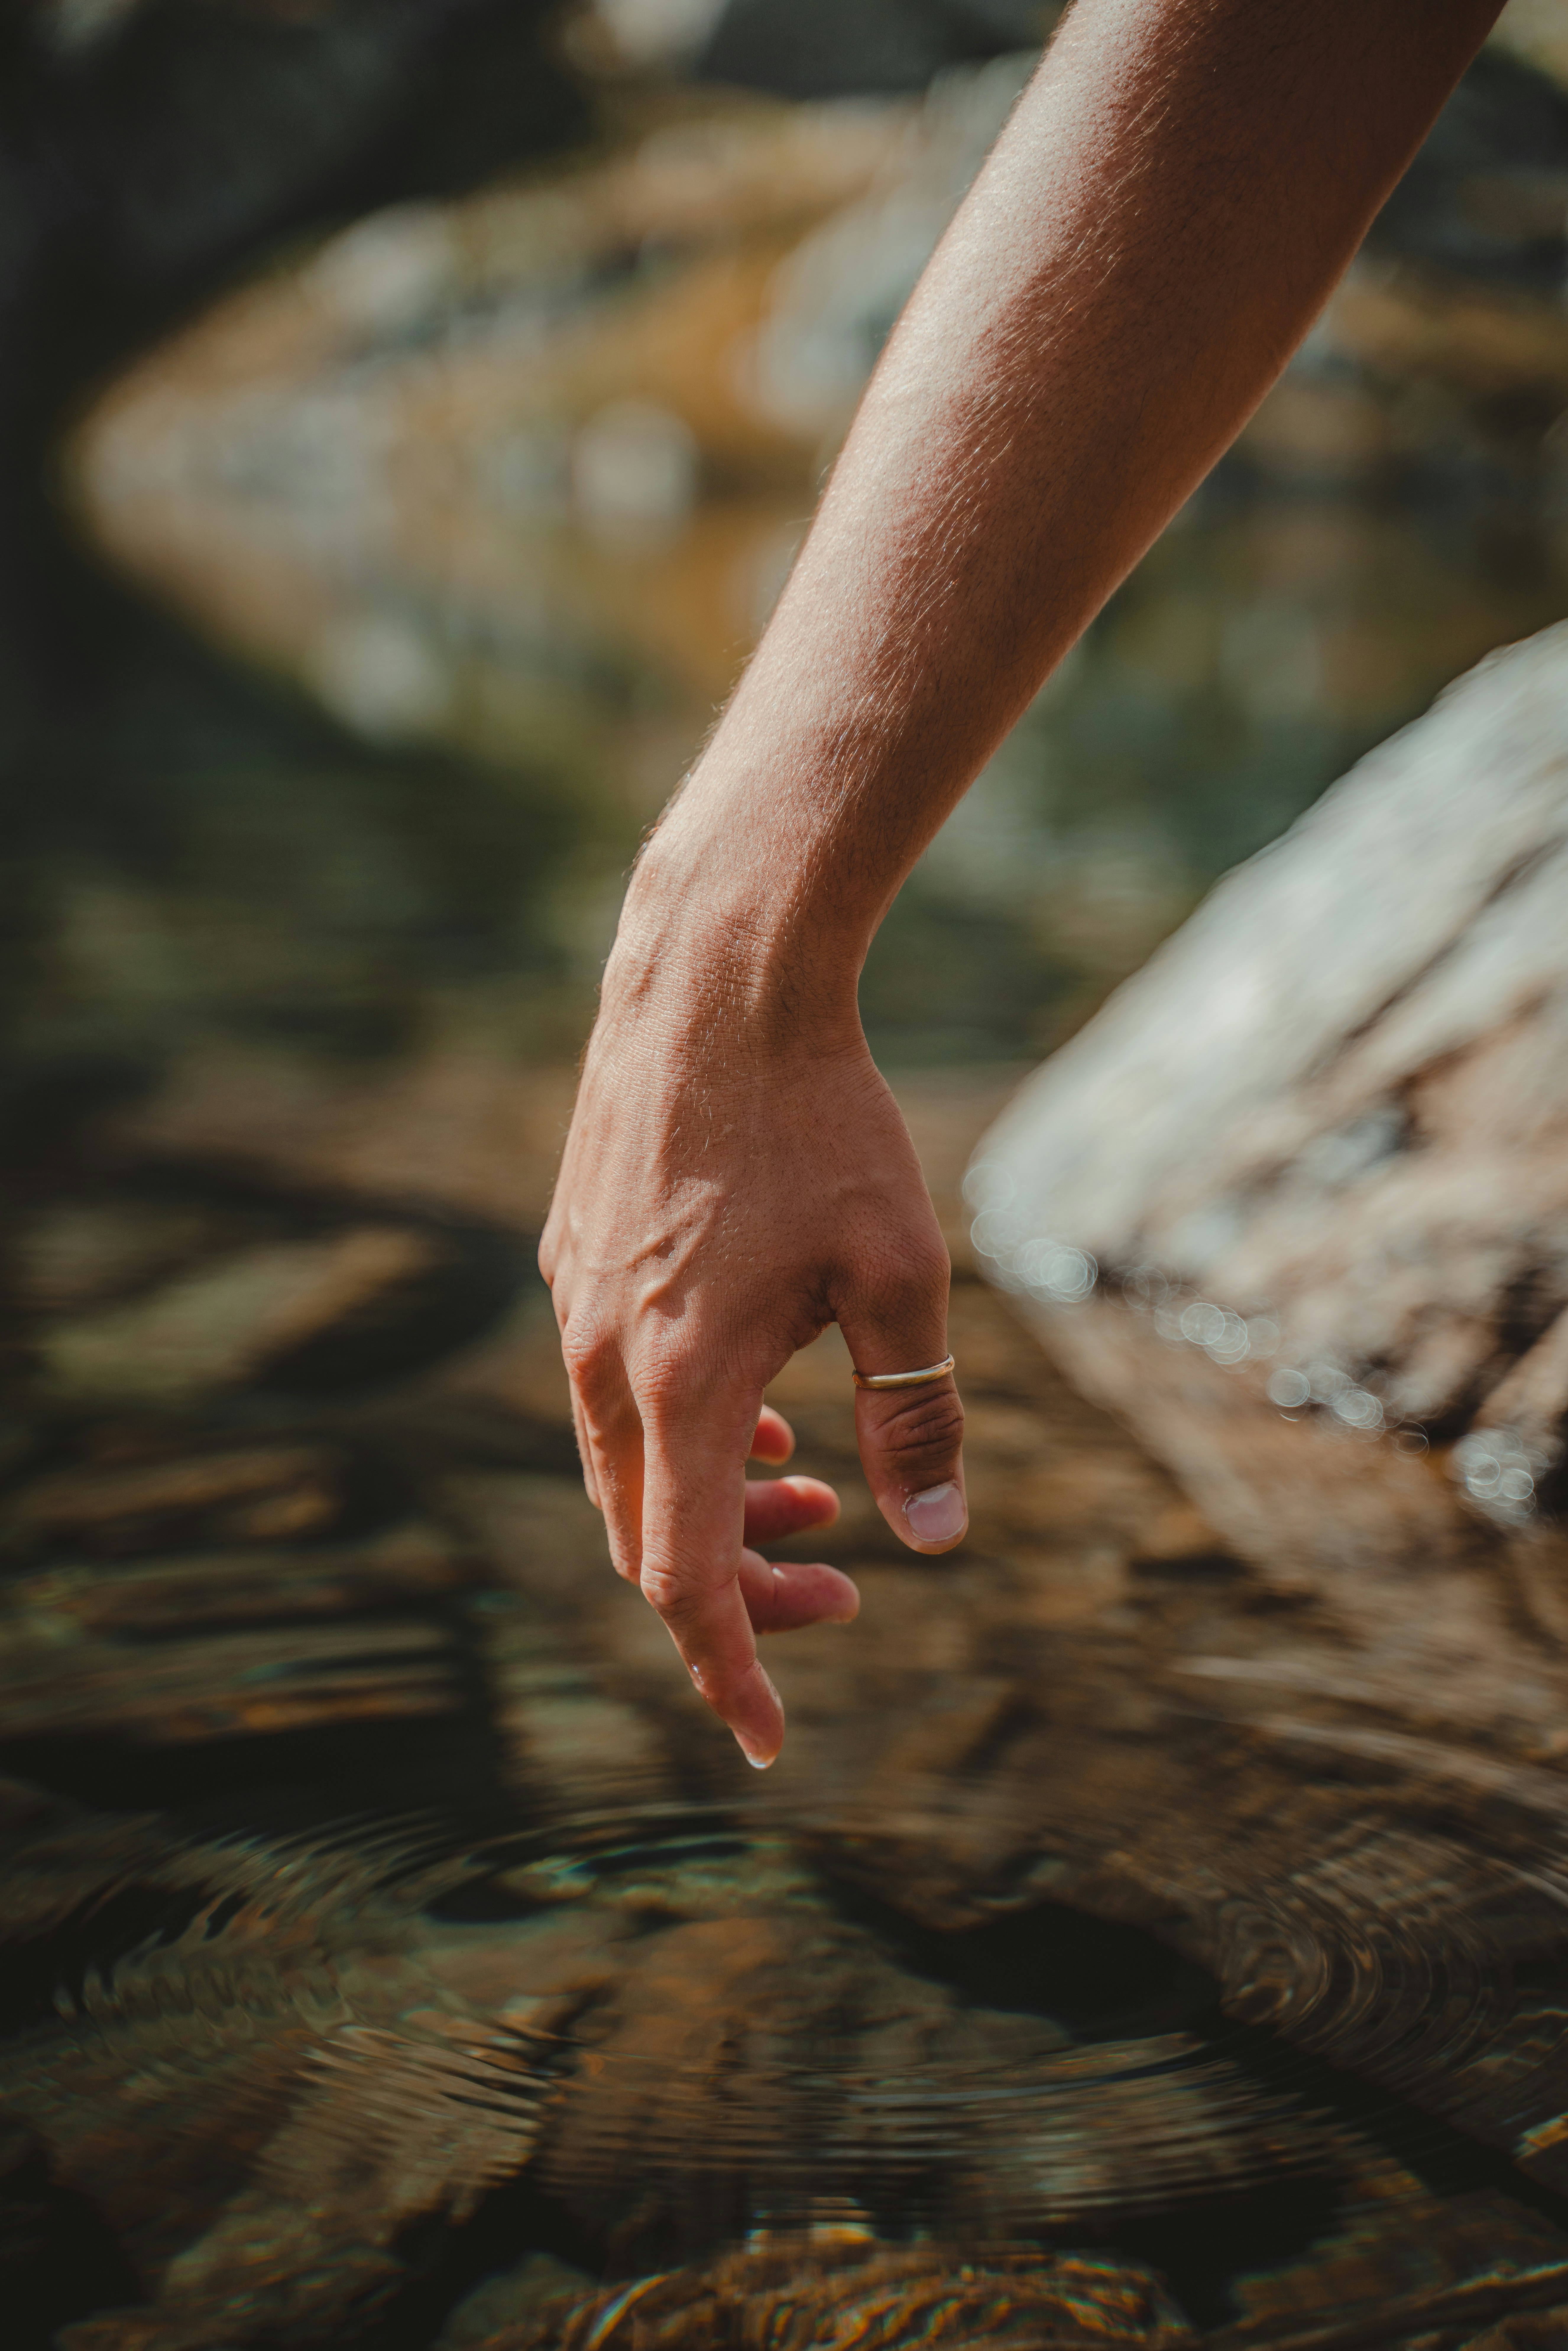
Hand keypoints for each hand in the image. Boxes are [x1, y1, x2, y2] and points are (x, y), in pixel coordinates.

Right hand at [538, 905, 966, 1767]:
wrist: (717, 985)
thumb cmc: (825, 1123)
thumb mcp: (902, 1276)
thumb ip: (916, 1415)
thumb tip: (938, 1539)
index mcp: (682, 1382)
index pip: (685, 1579)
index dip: (729, 1669)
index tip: (771, 1737)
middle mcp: (605, 1358)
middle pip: (652, 1535)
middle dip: (743, 1589)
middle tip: (844, 1591)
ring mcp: (577, 1305)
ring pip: (632, 1465)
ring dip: (719, 1506)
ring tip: (814, 1498)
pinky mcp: (574, 1257)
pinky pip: (617, 1392)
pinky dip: (688, 1434)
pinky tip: (764, 1408)